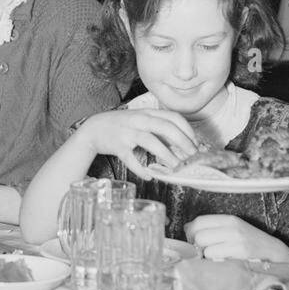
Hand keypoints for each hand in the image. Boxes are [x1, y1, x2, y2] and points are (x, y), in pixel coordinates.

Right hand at [77, 109, 197, 179]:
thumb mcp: (140, 120)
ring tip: (175, 166)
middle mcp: (139, 120)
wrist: (94, 128)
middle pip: (165, 127)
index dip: (187, 129)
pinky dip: (140, 169)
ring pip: (150, 141)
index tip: (194, 142)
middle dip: (182, 141)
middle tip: (191, 155)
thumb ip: (157, 127)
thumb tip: (180, 143)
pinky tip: (149, 175)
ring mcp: (128, 132)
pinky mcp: (118, 146)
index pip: (172, 117)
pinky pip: (131, 158)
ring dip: (166, 154)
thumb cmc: (121, 125)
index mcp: (147, 113)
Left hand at [184, 214, 288, 264]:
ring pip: (204, 246)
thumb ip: (213, 228)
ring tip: (215, 259)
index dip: (192, 233)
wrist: (275, 255)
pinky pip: (214, 255)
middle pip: (198, 235)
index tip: (195, 242)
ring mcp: (237, 239)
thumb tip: (187, 229)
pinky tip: (222, 263)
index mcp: (229, 219)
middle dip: (197, 246)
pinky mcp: (240, 252)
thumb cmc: (251, 244)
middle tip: (205, 253)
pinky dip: (214, 261)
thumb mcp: (233, 231)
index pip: (198, 221)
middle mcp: (232, 226)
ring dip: (205, 255)